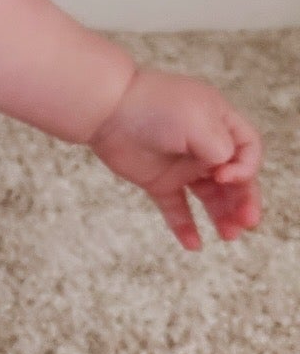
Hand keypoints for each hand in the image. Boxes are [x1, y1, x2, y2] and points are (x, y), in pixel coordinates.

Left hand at [86, 66, 263, 250]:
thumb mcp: (200, 123)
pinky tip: (194, 245)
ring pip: (209, 196)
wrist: (106, 110)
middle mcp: (203, 146)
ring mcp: (180, 165)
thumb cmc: (154, 109)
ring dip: (222, 216)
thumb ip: (222, 149)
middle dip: (243, 201)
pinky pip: (176, 208)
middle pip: (234, 179)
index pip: (248, 151)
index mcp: (219, 124)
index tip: (223, 176)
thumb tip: (227, 172)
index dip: (245, 169)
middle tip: (247, 224)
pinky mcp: (158, 181)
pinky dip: (185, 226)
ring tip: (229, 236)